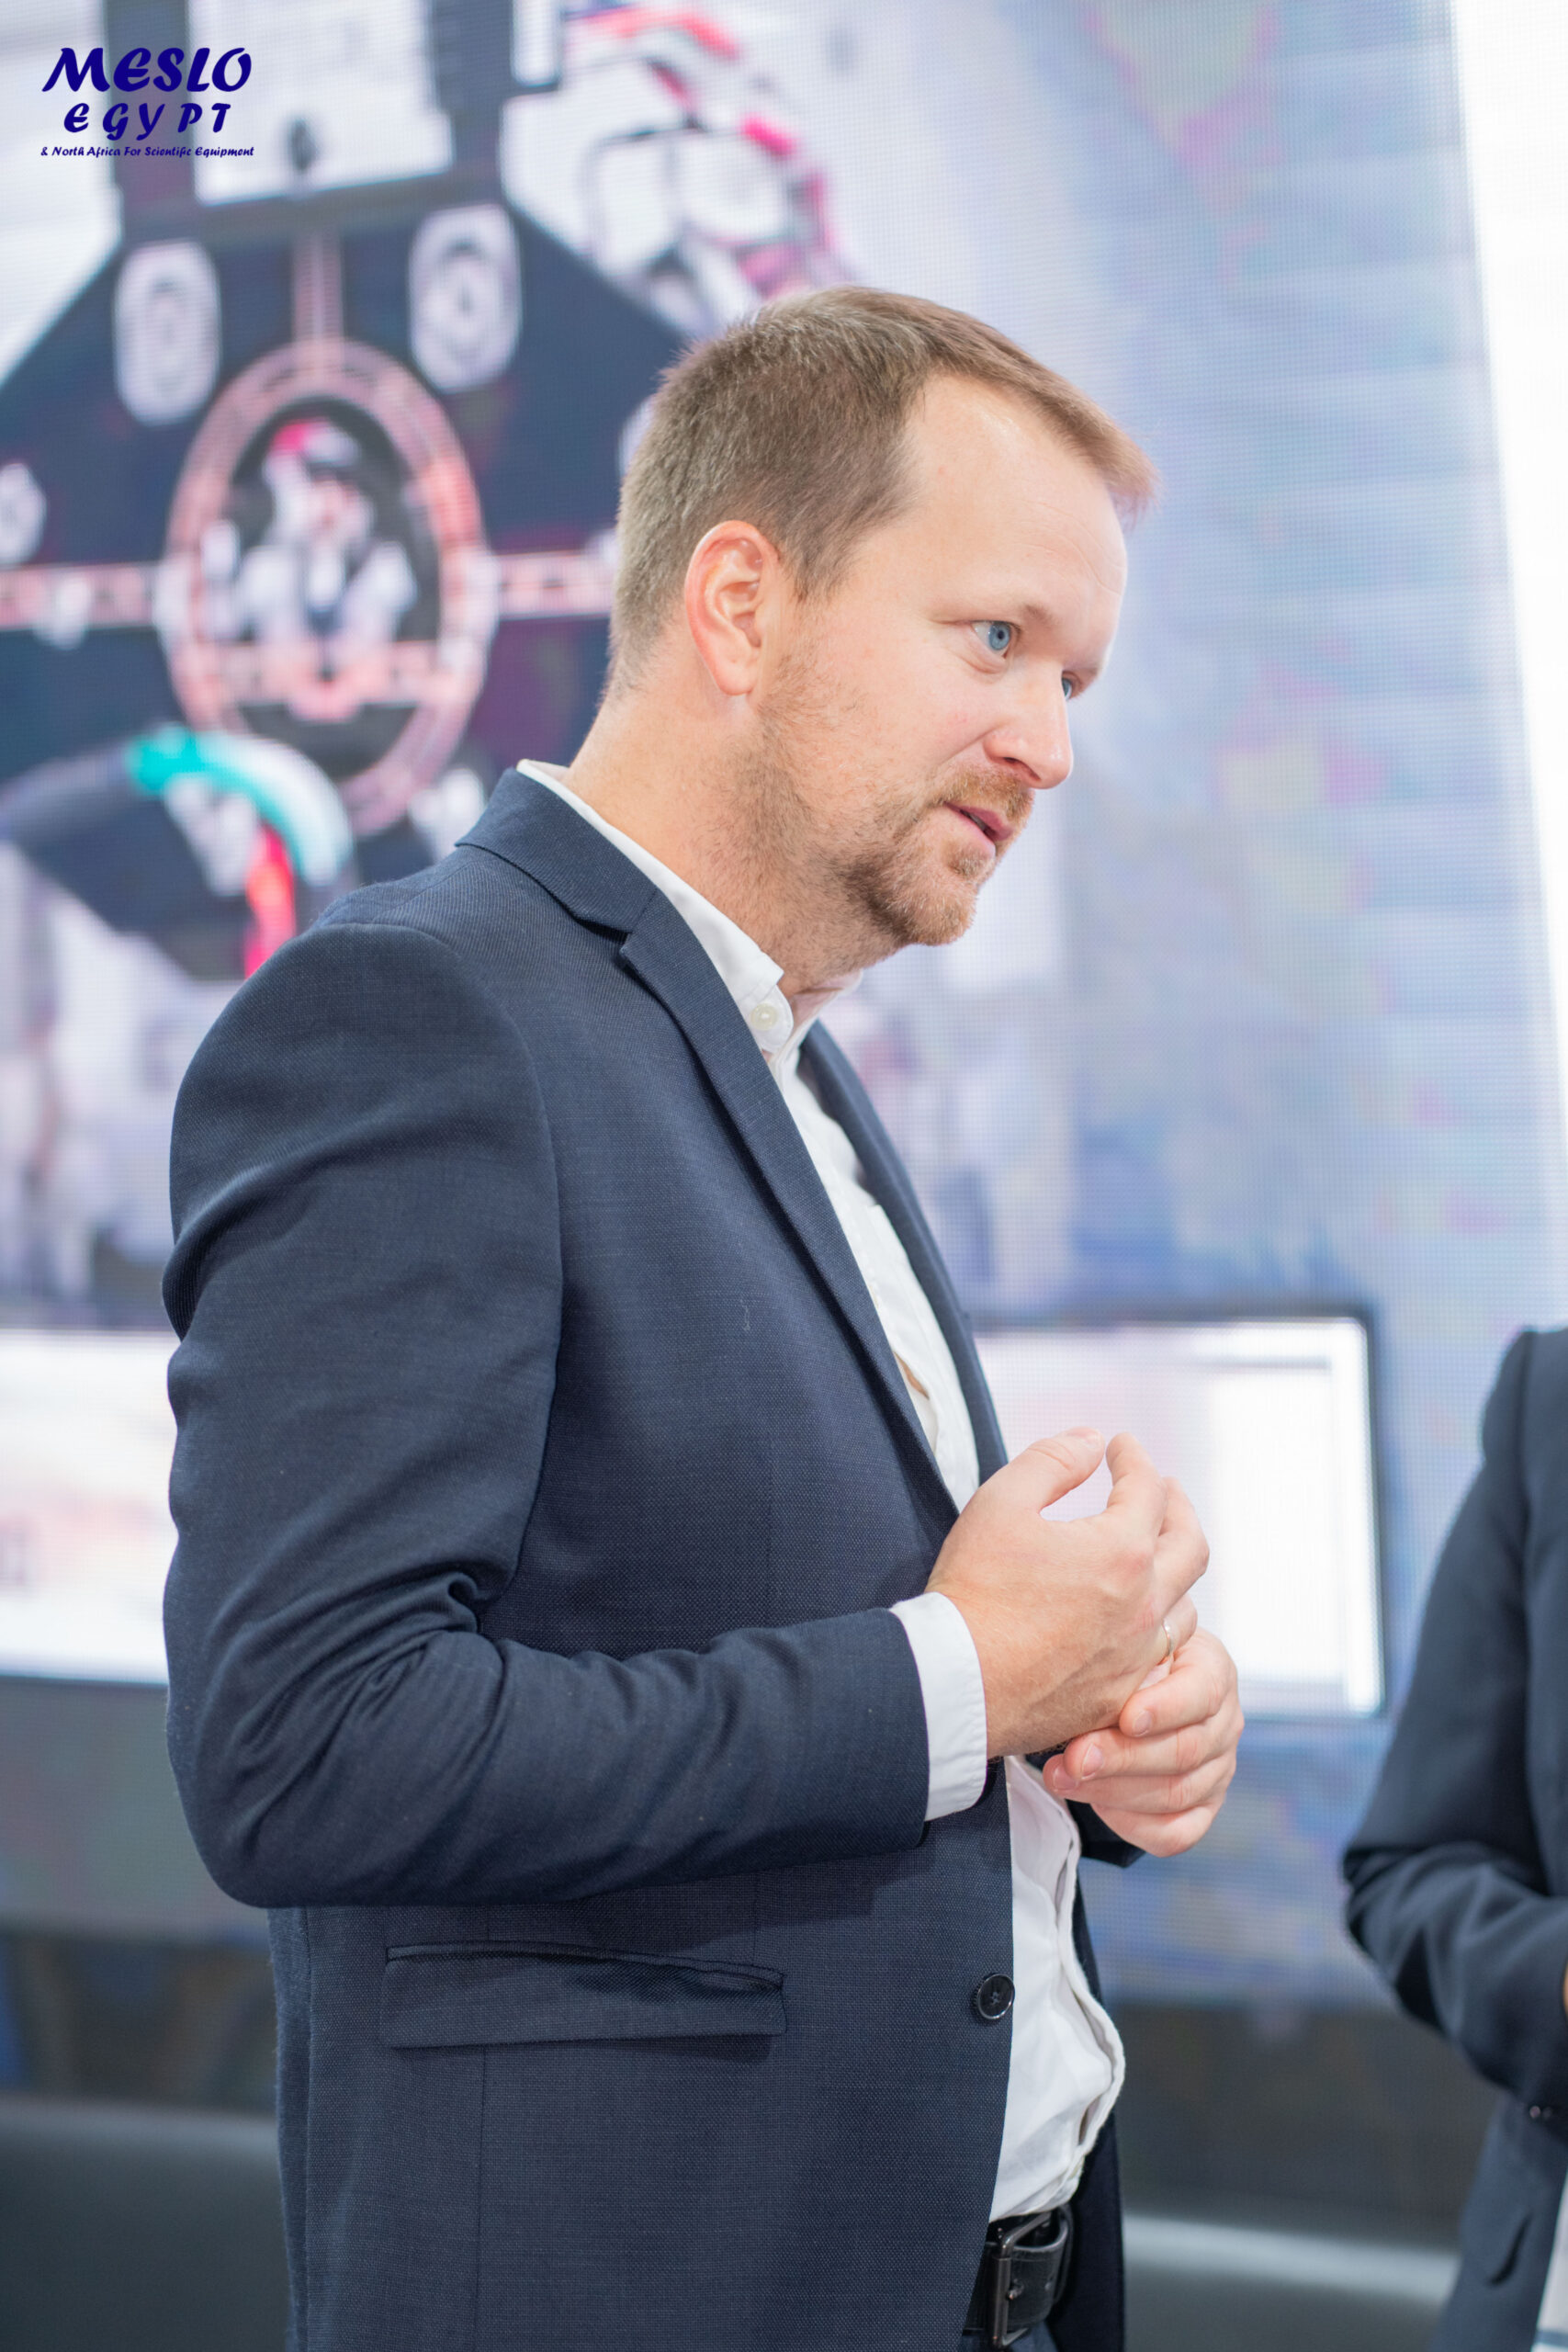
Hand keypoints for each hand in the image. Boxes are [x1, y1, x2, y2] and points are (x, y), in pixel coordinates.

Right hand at [926, 1427, 1207, 1756]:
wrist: (956, 1684)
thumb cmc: (974, 1591)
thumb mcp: (1001, 1503)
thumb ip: (1052, 1461)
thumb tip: (1090, 1440)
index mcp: (1122, 1551)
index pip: (1148, 1488)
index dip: (1135, 1458)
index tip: (1121, 1445)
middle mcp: (1144, 1605)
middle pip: (1189, 1544)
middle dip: (1178, 1507)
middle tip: (1164, 1488)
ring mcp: (1136, 1656)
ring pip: (1184, 1605)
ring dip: (1174, 1568)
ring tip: (1156, 1552)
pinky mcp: (1119, 1695)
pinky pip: (1161, 1655)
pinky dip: (1157, 1623)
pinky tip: (1138, 1617)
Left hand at [1042, 1627, 1241, 1855]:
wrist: (1132, 1689)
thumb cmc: (1127, 1661)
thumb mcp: (1130, 1645)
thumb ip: (1123, 1658)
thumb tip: (1094, 1679)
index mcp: (1213, 1671)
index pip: (1203, 1693)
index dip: (1165, 1709)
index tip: (1125, 1717)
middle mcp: (1224, 1723)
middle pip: (1184, 1750)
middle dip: (1122, 1757)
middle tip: (1074, 1758)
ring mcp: (1219, 1770)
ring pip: (1176, 1793)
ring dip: (1113, 1791)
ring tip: (1062, 1778)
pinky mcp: (1203, 1808)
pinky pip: (1176, 1833)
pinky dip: (1133, 1824)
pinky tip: (1096, 1805)